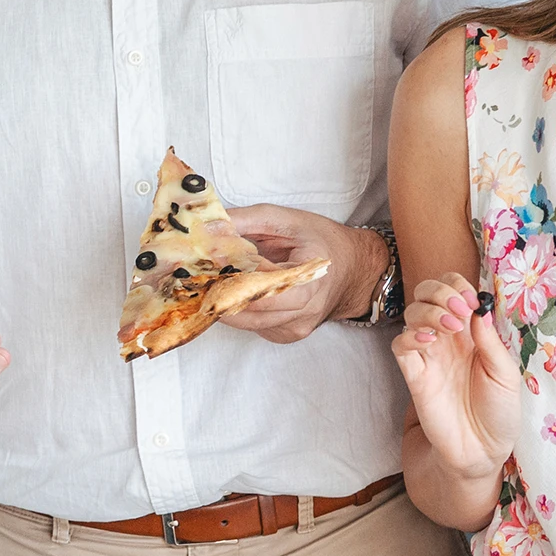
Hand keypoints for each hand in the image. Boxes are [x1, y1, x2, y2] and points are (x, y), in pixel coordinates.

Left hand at [216, 207, 386, 342]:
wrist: (356, 270)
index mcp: (306, 284)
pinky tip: (241, 289)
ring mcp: (294, 329)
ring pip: (244, 321)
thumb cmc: (324, 241)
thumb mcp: (287, 220)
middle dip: (218, 292)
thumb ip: (246, 221)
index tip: (202, 269)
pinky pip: (253, 325)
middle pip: (245, 311)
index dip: (226, 282)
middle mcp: (301, 313)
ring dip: (226, 301)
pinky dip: (241, 308)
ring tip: (216, 278)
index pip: (256, 294)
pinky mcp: (286, 335)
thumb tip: (209, 228)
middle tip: (200, 273)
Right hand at [390, 275, 518, 485]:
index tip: (472, 300)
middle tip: (458, 308)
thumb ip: (490, 342)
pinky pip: (400, 345)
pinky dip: (410, 335)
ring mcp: (429, 355)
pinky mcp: (414, 374)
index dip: (458, 286)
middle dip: (439, 290)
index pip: (455, 292)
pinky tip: (429, 341)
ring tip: (449, 325)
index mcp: (471, 334)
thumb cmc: (499, 413)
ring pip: (412, 314)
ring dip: (428, 310)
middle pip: (427, 295)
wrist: (482, 451)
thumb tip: (479, 309)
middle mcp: (447, 339)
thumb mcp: (506, 375)